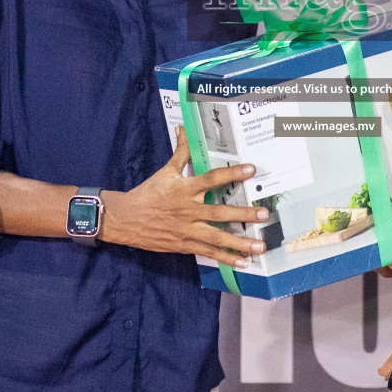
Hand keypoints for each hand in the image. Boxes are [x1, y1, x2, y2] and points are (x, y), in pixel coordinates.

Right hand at [100, 129, 269, 266]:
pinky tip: (243, 263)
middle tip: (265, 214)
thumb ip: (181, 152)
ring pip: (217, 237)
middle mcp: (188, 210)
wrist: (126, 219)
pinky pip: (208, 252)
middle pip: (219, 213)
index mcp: (185, 189)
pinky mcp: (184, 245)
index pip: (211, 179)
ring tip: (260, 246)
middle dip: (243, 214)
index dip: (231, 174)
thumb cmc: (148, 193)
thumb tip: (183, 129)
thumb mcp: (165, 171)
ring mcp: (187, 230)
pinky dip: (226, 258)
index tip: (251, 169)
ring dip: (240, 243)